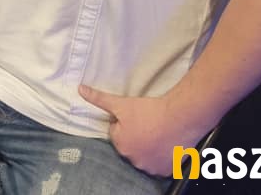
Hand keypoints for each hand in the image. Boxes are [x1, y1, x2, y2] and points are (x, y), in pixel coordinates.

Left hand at [78, 84, 206, 176]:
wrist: (180, 117)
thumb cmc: (150, 110)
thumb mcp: (121, 103)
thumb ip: (99, 99)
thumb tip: (80, 89)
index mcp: (121, 145)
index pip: (117, 133)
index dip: (125, 123)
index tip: (137, 116)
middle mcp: (134, 159)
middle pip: (131, 146)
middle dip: (136, 136)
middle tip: (148, 123)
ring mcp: (151, 166)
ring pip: (145, 156)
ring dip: (149, 147)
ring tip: (158, 132)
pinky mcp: (167, 170)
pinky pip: (160, 164)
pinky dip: (162, 156)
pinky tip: (166, 143)